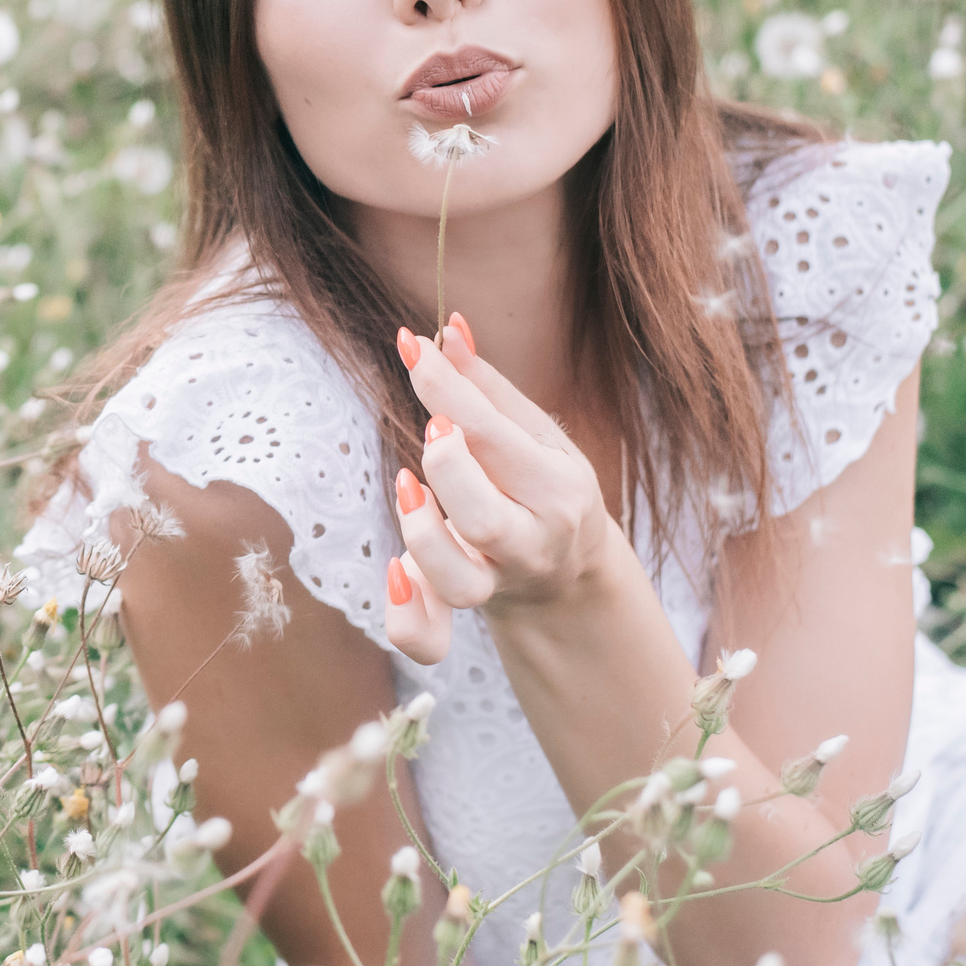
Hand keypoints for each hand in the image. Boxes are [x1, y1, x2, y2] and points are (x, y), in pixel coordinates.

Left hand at [380, 314, 619, 665]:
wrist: (571, 579)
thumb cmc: (542, 488)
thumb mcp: (535, 436)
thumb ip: (487, 388)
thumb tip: (447, 326)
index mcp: (558, 487)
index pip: (497, 436)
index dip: (447, 387)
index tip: (409, 345)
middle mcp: (532, 541)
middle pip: (485, 518)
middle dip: (450, 469)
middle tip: (433, 430)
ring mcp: (498, 582)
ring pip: (457, 581)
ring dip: (423, 534)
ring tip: (408, 486)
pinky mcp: (464, 612)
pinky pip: (428, 639)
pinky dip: (407, 618)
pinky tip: (394, 573)